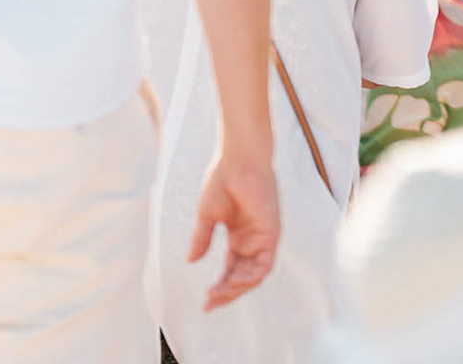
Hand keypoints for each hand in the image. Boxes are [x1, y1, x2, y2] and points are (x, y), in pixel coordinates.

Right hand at [190, 148, 278, 310]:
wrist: (239, 159)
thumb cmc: (224, 180)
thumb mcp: (208, 215)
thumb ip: (202, 238)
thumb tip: (190, 261)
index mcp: (239, 237)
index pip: (231, 270)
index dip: (220, 288)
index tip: (204, 303)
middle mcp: (253, 240)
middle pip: (243, 276)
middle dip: (227, 293)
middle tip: (209, 303)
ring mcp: (264, 237)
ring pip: (255, 275)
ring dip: (238, 288)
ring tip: (219, 294)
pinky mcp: (272, 231)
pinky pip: (265, 263)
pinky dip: (251, 276)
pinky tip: (233, 280)